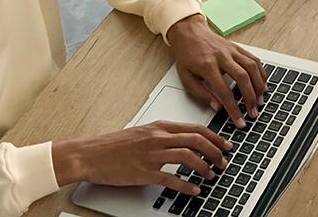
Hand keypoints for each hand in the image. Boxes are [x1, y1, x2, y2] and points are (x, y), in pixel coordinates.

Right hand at [51, 121, 232, 192]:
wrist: (91, 154)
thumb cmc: (115, 144)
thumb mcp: (145, 131)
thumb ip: (166, 134)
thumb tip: (187, 139)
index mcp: (161, 126)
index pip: (196, 128)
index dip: (215, 137)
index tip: (226, 144)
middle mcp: (158, 138)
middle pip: (197, 140)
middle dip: (215, 151)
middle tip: (224, 160)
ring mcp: (151, 155)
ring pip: (188, 156)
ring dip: (204, 166)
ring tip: (212, 174)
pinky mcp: (144, 172)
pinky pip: (170, 179)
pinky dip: (186, 185)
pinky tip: (194, 190)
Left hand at [166, 14, 266, 128]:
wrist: (190, 33)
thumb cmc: (187, 57)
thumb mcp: (186, 78)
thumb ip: (201, 94)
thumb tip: (217, 108)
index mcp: (207, 66)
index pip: (224, 91)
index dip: (233, 109)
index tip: (240, 121)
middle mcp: (222, 57)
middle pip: (243, 78)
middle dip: (251, 98)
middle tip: (254, 113)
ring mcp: (232, 51)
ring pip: (252, 68)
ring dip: (259, 86)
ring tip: (260, 101)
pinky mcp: (238, 47)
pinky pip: (254, 59)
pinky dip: (261, 73)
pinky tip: (263, 84)